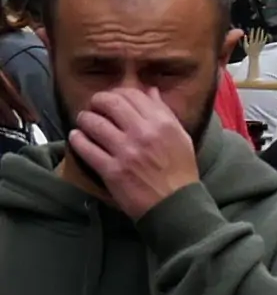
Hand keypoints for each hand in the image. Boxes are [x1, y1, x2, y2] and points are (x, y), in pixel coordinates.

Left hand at [68, 86, 203, 220]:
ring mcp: (126, 151)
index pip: (133, 94)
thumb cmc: (180, 170)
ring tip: (84, 121)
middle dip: (97, 101)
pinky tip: (77, 137)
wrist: (175, 203)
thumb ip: (164, 113)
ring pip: (94, 123)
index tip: (113, 98)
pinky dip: (77, 139)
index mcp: (163, 123)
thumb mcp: (180, 136)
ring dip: (85, 118)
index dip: (118, 92)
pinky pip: (86, 148)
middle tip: (94, 106)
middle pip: (111, 103)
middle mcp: (144, 133)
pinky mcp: (111, 170)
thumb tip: (150, 91)